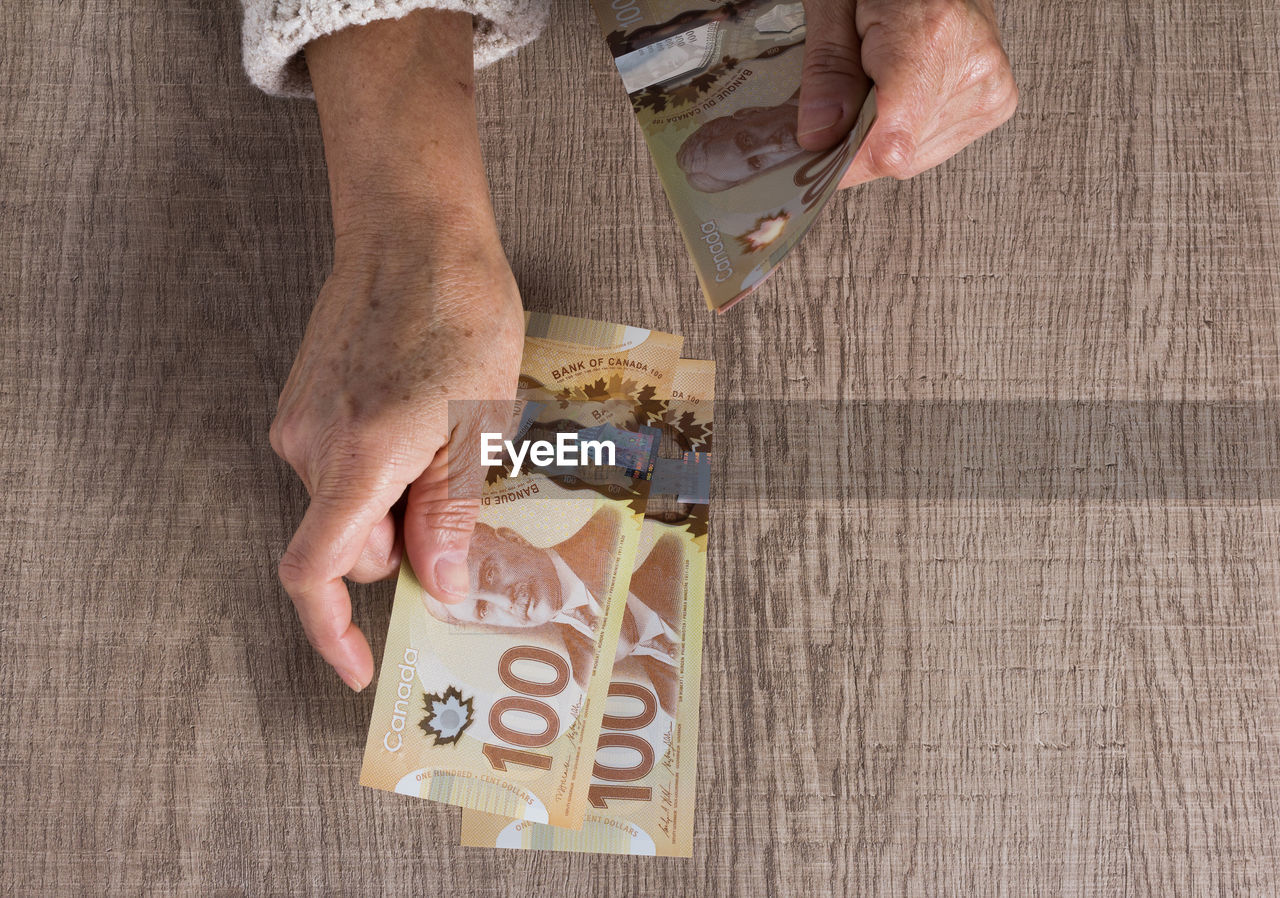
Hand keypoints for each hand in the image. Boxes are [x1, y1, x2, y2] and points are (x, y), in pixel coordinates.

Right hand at [271, 227, 521, 692]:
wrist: (413, 231)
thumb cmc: (460, 316)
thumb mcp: (481, 426)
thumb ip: (452, 514)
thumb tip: (440, 584)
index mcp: (357, 459)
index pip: (316, 572)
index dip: (333, 633)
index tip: (362, 665)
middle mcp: (310, 446)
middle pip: (351, 545)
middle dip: (403, 543)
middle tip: (460, 493)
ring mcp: (299, 420)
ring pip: (349, 504)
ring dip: (396, 499)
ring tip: (446, 436)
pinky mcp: (303, 400)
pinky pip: (341, 465)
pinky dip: (379, 468)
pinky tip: (420, 419)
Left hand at [797, 0, 1017, 186]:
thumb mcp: (834, 5)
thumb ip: (828, 71)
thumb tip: (819, 138)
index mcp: (930, 36)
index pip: (890, 142)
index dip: (846, 162)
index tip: (816, 158)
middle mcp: (972, 65)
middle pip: (898, 154)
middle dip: (857, 140)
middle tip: (843, 98)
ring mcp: (990, 86)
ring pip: (913, 158)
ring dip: (882, 134)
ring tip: (882, 79)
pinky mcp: (997, 100)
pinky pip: (934, 146)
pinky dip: (906, 129)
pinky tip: (903, 91)